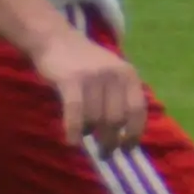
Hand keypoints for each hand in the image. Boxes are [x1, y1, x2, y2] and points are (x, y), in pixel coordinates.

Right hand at [34, 26, 150, 151]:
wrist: (56, 39)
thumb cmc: (84, 64)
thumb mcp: (111, 75)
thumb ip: (119, 99)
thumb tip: (123, 138)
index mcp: (128, 74)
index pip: (138, 110)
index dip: (134, 134)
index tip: (127, 150)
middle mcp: (114, 74)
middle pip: (116, 120)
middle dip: (111, 141)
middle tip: (104, 153)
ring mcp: (93, 77)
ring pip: (95, 119)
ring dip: (90, 133)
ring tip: (85, 136)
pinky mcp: (71, 80)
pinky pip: (75, 114)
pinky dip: (74, 132)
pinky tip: (72, 142)